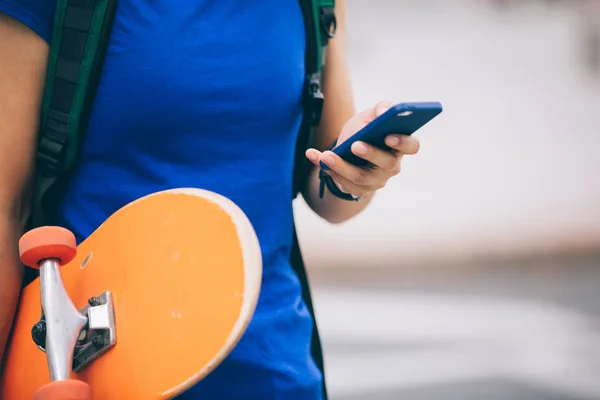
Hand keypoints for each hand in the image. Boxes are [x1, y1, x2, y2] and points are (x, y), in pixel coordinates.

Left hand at [305, 100, 419, 197]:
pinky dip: (327, 169)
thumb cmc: (364, 131)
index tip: (388, 136)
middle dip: (371, 154)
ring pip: (360, 177)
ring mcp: (376, 181)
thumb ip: (380, 109)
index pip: (412, 146)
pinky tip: (314, 156)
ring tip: (325, 155)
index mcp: (400, 146)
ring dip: (341, 166)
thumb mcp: (369, 116)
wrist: (347, 151)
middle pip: (387, 164)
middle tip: (355, 145)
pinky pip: (343, 183)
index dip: (403, 142)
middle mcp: (392, 166)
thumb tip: (385, 110)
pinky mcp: (359, 190)